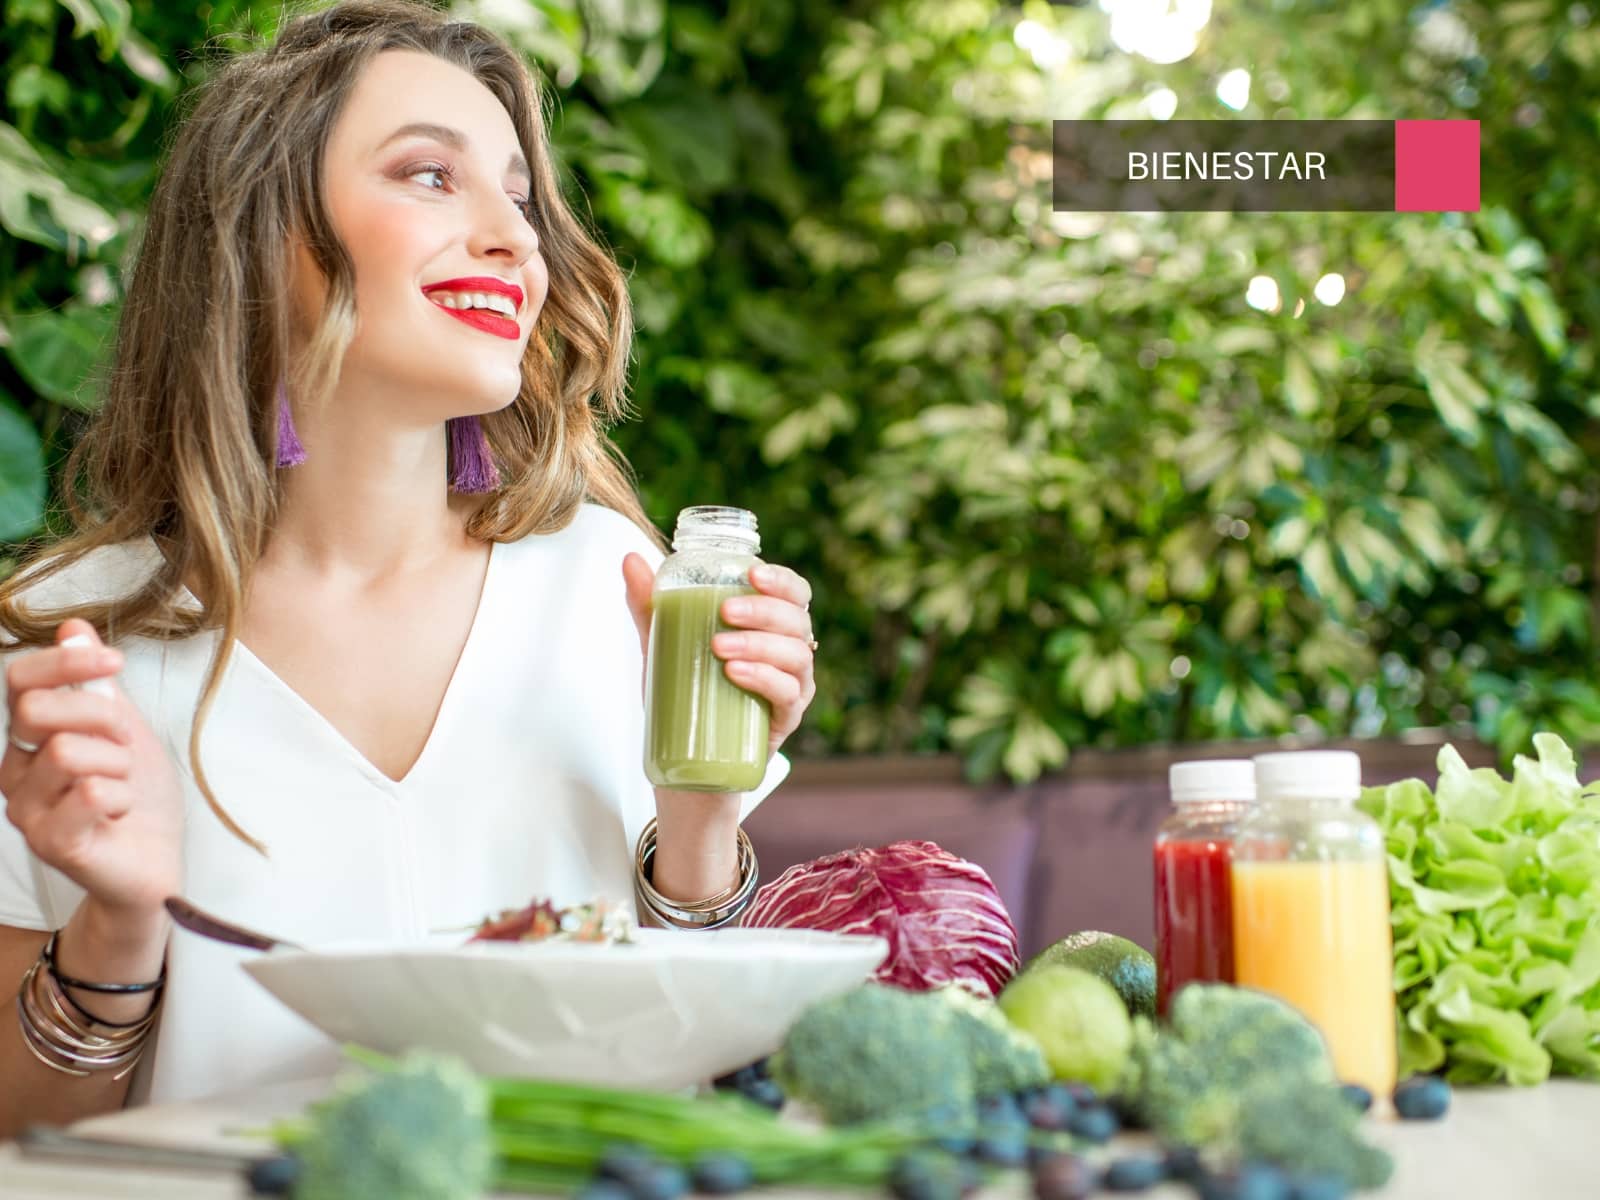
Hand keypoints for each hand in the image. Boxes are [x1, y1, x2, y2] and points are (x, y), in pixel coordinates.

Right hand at [1, 619, 184, 921]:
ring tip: (124, 787)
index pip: (20, 681)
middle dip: (101, 717)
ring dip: (119, 765)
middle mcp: (14, 771)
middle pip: (38, 710)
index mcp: (29, 738)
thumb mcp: (124, 727)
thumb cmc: (138, 795)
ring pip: (69, 752)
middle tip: (125, 744)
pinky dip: (121, 797)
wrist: (155, 862)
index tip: (116, 660)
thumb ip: (95, 683)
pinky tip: (119, 814)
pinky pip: (90, 793)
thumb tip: (73, 628)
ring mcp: (26, 809)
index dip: (66, 662)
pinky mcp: (50, 842)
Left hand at [622, 554, 816, 759]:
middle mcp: (790, 653)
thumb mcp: (665, 646)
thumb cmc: (687, 694)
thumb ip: (650, 606)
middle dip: (763, 610)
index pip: (794, 593)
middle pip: (796, 619)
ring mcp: (793, 687)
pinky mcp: (786, 720)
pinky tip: (737, 672)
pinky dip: (765, 679)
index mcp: (771, 627)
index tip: (753, 573)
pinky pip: (788, 694)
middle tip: (725, 612)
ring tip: (720, 647)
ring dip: (760, 644)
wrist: (690, 762)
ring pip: (795, 655)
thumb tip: (630, 560)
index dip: (781, 580)